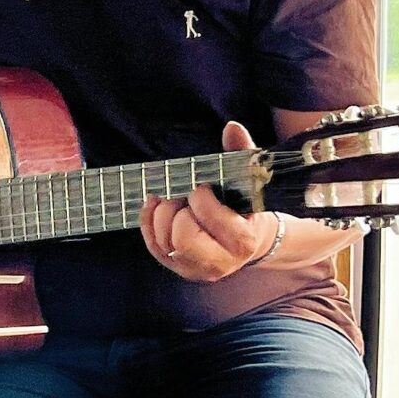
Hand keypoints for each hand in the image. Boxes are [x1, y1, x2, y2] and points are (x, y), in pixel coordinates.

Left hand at [141, 122, 277, 282]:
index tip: (202, 187)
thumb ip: (242, 154)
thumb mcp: (249, 181)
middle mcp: (220, 262)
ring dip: (162, 215)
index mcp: (243, 240)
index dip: (200, 198)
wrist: (250, 242)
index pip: (211, 219)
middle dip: (177, 211)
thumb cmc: (247, 207)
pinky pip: (153, 246)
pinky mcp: (178, 269)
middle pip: (183, 237)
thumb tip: (232, 127)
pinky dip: (148, 222)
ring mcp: (196, 269)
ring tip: (174, 201)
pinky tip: (155, 206)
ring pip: (165, 243)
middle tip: (183, 196)